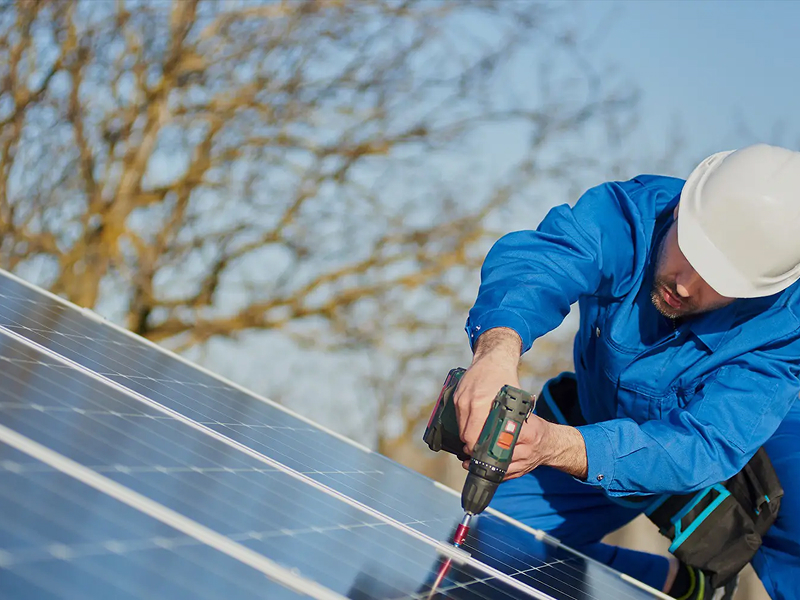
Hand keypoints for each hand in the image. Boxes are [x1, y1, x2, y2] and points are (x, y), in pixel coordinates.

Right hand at [454, 328, 520, 454]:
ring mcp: (460, 399)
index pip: (473, 436)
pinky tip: (474, 424)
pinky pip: (458, 416)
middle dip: (472, 445)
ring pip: (460, 427)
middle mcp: (468, 402)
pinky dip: (465, 423)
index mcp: (481, 404)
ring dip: (468, 434)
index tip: (483, 454)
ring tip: (478, 440)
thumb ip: (511, 419)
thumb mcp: (513, 400)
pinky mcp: (456, 396)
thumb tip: (511, 441)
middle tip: (481, 451)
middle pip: (465, 434)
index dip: (477, 449)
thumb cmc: (505, 379)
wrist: (493, 358)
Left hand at [460, 417, 589, 480]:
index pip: (507, 435)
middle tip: (468, 451)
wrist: (551, 445)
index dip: (491, 438)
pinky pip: (504, 476)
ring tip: (469, 462)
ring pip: (501, 468)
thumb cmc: (535, 429)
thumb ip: (508, 416)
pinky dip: (490, 474)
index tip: (477, 437)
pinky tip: (479, 470)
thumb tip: (485, 413)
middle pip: (501, 455)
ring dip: (483, 466)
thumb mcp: (525, 418)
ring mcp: (524, 463)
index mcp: (528, 432)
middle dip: (483, 454)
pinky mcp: (521, 472)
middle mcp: (526, 449)